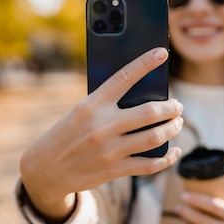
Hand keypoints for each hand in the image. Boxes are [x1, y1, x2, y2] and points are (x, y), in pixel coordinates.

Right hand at [20, 47, 183, 220]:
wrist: (45, 169)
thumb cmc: (66, 135)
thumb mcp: (80, 113)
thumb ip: (106, 106)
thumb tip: (143, 99)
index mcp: (91, 105)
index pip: (123, 78)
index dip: (145, 64)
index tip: (162, 53)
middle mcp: (101, 125)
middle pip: (149, 113)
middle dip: (171, 108)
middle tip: (178, 106)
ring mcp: (108, 149)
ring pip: (153, 137)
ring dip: (172, 129)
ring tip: (177, 124)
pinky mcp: (113, 169)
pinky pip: (149, 165)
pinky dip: (167, 158)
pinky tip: (174, 152)